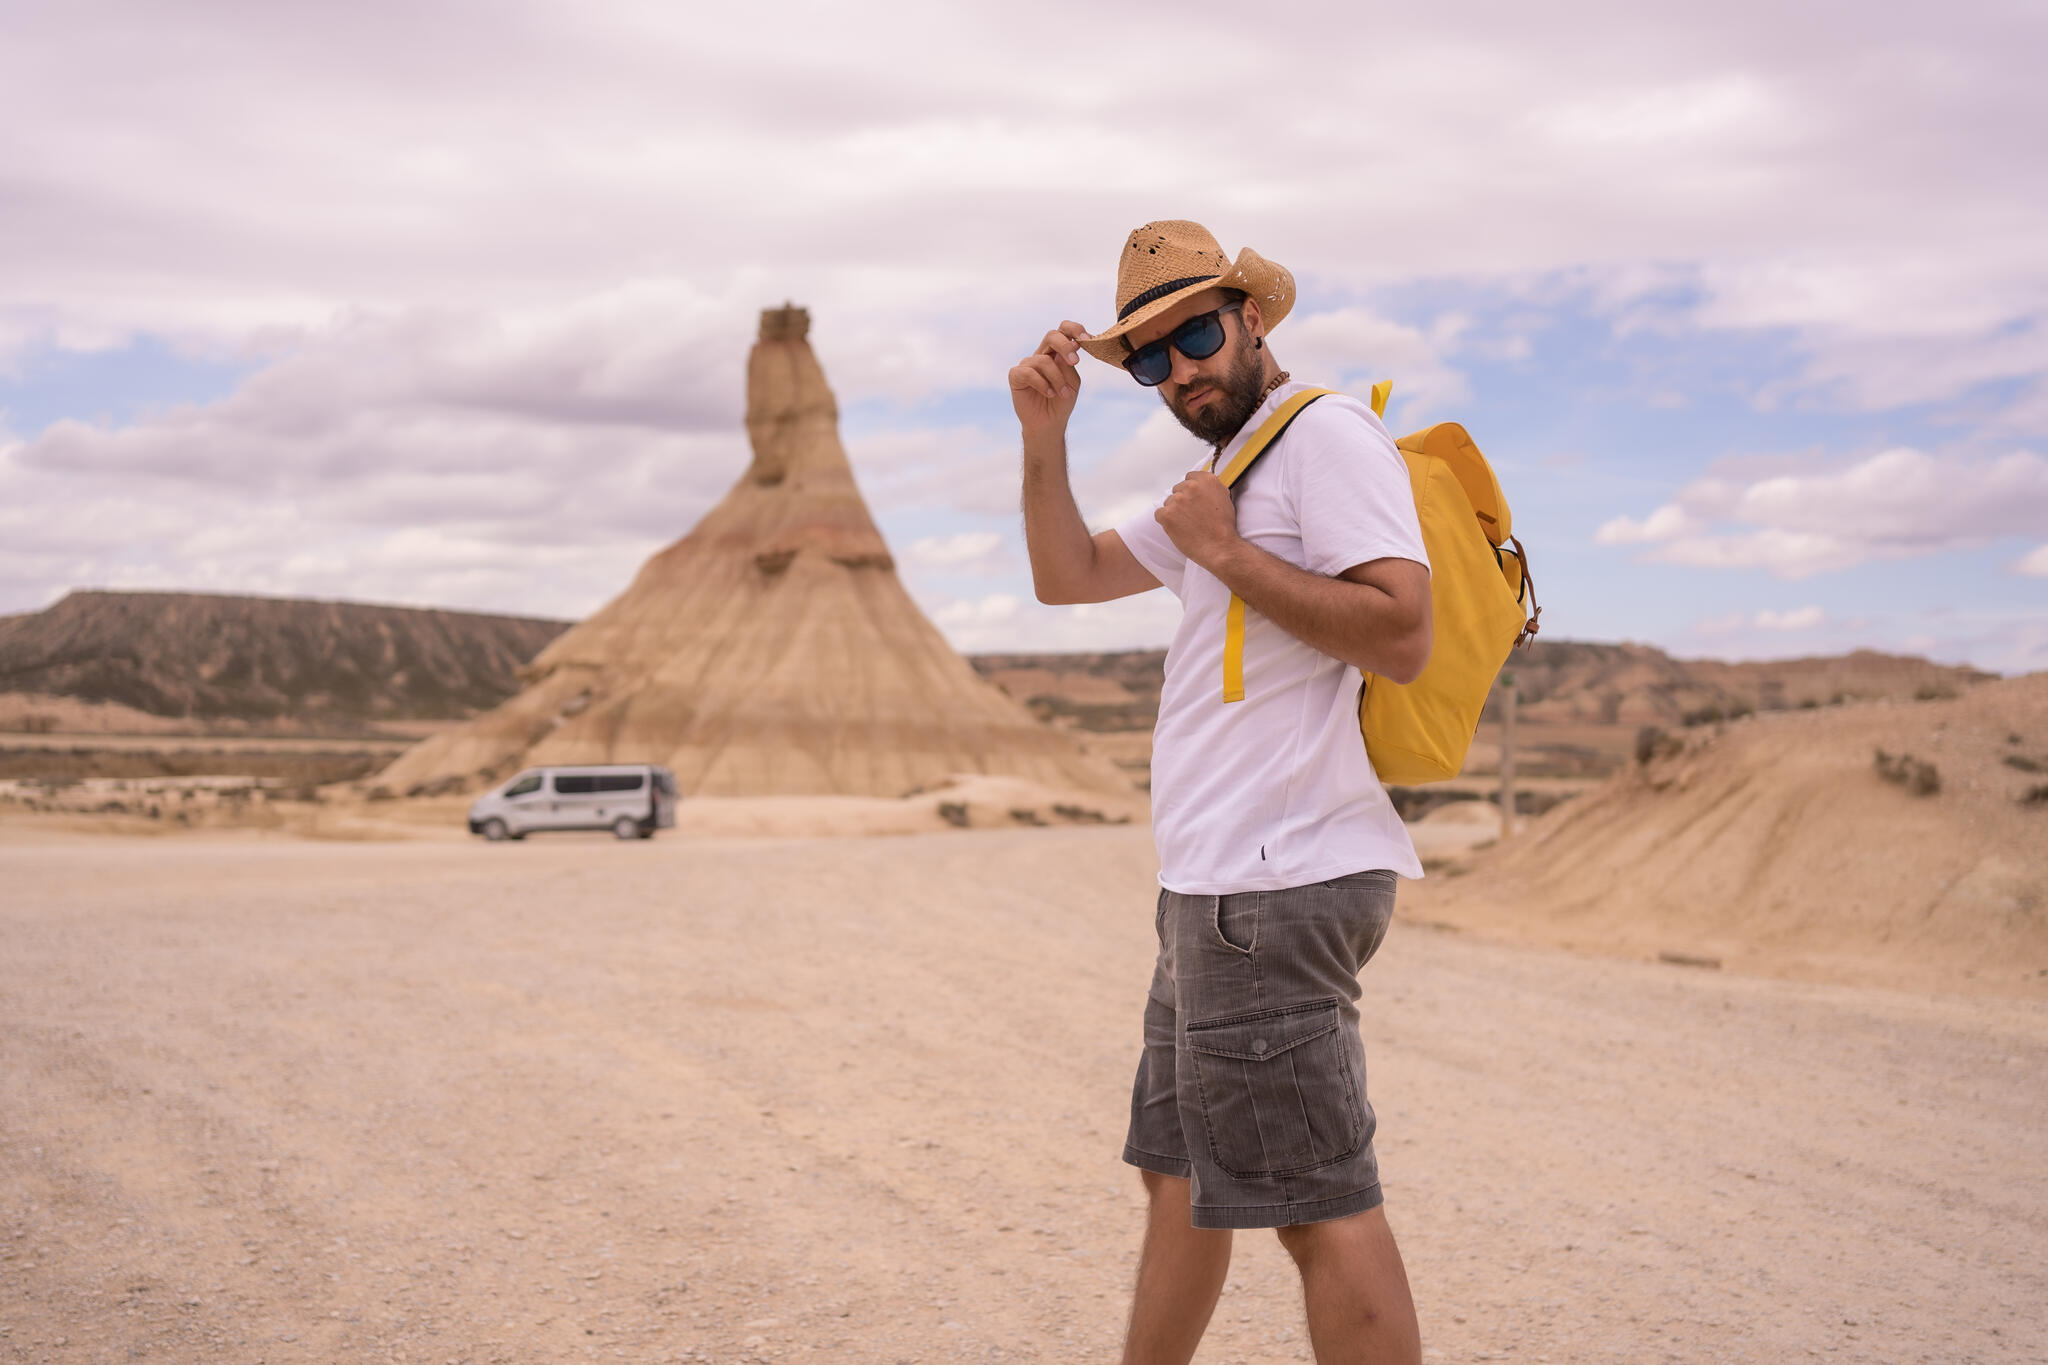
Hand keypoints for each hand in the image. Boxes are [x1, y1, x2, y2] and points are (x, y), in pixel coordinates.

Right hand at [1009, 322, 1089, 438]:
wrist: (1049, 423)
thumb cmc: (1061, 402)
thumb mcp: (1072, 382)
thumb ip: (1070, 363)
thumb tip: (1072, 345)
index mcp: (1057, 352)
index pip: (1064, 330)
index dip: (1075, 329)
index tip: (1087, 339)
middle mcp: (1042, 354)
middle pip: (1051, 335)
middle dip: (1065, 346)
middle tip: (1075, 362)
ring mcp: (1028, 364)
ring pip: (1043, 360)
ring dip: (1057, 378)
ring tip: (1063, 394)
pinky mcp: (1016, 376)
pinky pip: (1028, 372)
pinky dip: (1042, 384)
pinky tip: (1049, 394)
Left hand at [1155, 470, 1240, 569]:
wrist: (1219, 547)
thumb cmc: (1223, 527)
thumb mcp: (1225, 499)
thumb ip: (1212, 488)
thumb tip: (1202, 486)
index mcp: (1207, 480)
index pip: (1190, 477)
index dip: (1191, 490)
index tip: (1194, 499)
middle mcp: (1191, 486)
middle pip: (1178, 489)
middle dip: (1183, 501)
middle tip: (1191, 515)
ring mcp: (1177, 500)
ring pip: (1169, 502)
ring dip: (1174, 511)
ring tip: (1187, 524)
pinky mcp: (1166, 514)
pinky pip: (1159, 513)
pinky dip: (1166, 521)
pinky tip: (1178, 528)